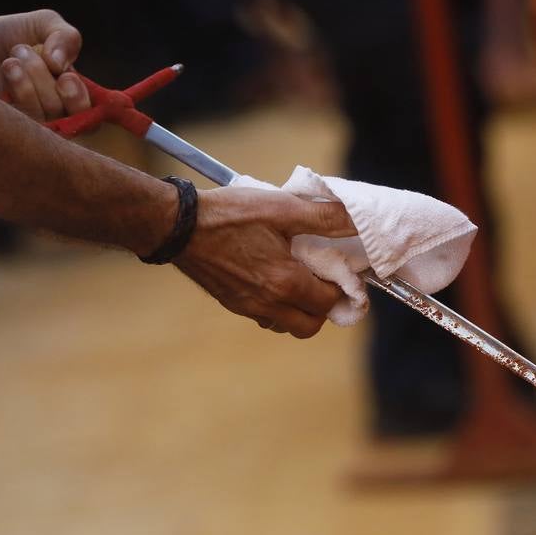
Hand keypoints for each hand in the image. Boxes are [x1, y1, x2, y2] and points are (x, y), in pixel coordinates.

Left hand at [0, 10, 90, 120]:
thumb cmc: (9, 34)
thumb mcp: (44, 24)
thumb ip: (66, 37)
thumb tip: (61, 65)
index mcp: (67, 97)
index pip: (89, 118)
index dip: (79, 99)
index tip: (65, 76)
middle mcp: (50, 117)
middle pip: (65, 114)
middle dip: (46, 78)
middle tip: (24, 51)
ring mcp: (25, 127)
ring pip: (45, 117)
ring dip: (31, 81)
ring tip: (11, 60)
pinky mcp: (1, 129)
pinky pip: (22, 123)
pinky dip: (19, 90)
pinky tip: (7, 70)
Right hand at [175, 187, 357, 337]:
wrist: (177, 225)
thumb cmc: (229, 214)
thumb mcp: (282, 208)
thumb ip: (324, 218)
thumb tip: (358, 220)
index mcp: (285, 283)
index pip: (328, 302)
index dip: (340, 287)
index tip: (339, 269)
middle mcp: (268, 303)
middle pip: (310, 326)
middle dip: (322, 307)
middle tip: (321, 279)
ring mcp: (247, 308)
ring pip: (286, 325)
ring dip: (299, 310)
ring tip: (297, 278)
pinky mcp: (232, 304)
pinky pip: (264, 318)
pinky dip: (276, 307)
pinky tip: (271, 278)